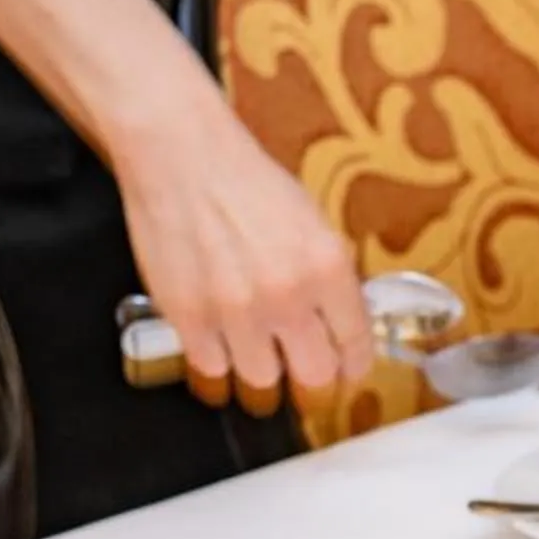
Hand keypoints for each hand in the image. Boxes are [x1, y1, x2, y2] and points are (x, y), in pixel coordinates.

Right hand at [108, 92, 372, 416]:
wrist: (182, 155)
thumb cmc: (248, 182)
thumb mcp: (314, 224)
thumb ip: (332, 279)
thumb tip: (346, 326)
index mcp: (327, 268)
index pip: (356, 346)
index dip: (354, 367)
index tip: (347, 372)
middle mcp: (286, 296)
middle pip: (314, 379)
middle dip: (314, 383)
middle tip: (305, 376)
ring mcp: (235, 311)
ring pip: (262, 383)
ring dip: (262, 373)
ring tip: (258, 356)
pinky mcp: (188, 317)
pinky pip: (212, 370)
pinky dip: (218, 363)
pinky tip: (221, 344)